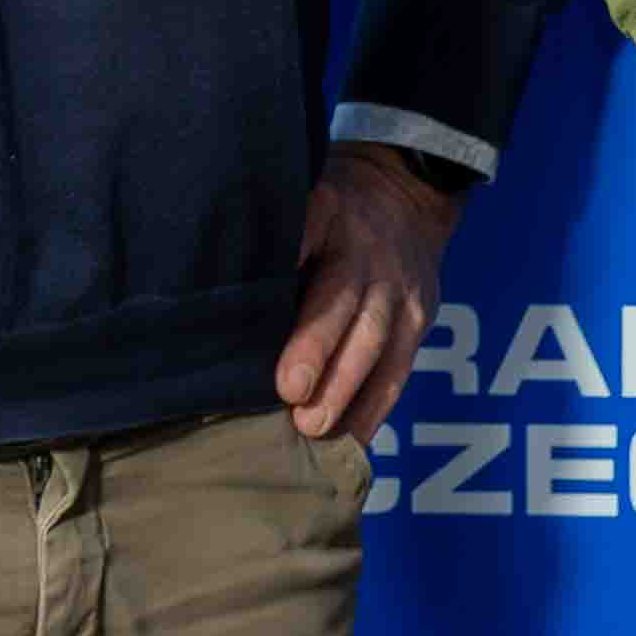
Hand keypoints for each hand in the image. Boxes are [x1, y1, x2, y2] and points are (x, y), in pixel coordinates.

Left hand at [277, 142, 464, 441]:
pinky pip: (399, 371)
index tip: (284, 373)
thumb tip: (216, 302)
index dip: (307, 323)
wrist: (405, 196)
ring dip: (350, 393)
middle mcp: (375, 259)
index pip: (319, 264)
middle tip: (296, 403)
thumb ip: (273, 245)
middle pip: (354, 314)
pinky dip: (375, 408)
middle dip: (326, 360)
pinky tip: (350, 439)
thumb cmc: (328, 214)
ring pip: (381, 348)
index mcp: (334, 222)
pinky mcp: (419, 323)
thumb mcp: (300, 205)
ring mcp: (404, 294)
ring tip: (316, 431)